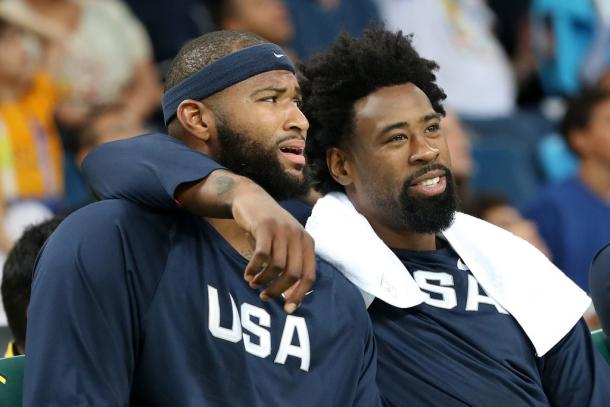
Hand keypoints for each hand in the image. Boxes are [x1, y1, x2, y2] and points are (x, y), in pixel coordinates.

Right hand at [175, 171, 315, 313]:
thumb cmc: (269, 228)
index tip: (288, 310)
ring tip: (254, 284)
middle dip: (278, 290)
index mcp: (307, 242)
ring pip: (277, 267)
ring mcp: (282, 230)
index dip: (299, 295)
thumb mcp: (286, 243)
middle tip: (264, 297)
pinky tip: (248, 273)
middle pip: (294, 274)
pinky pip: (261, 256)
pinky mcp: (265, 227)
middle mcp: (298, 235)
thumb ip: (291, 264)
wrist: (251, 198)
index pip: (310, 275)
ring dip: (263, 280)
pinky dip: (254, 268)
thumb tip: (290, 297)